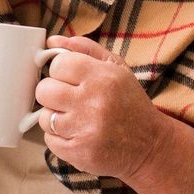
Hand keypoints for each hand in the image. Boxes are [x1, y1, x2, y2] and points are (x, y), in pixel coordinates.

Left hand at [32, 34, 174, 182]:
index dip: (60, 70)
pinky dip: (59, 137)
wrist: (149, 145)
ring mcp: (85, 130)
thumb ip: (84, 48)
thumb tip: (51, 40)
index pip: (58, 64)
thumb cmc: (129, 102)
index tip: (70, 78)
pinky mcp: (79, 153)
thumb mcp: (116, 67)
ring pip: (44, 117)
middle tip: (69, 98)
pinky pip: (49, 140)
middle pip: (44, 90)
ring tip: (76, 118)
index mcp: (103, 77)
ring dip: (55, 117)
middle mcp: (93, 103)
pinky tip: (77, 134)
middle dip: (53, 93)